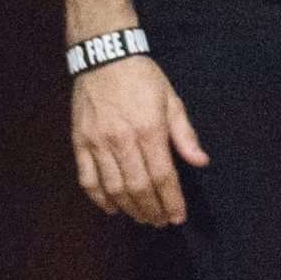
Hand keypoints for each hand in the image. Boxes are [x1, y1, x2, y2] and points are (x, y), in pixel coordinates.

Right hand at [70, 53, 207, 227]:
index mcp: (150, 130)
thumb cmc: (143, 78)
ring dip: (129, 208)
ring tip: (142, 218)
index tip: (178, 216)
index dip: (171, 200)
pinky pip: (87, 179)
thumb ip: (185, 134)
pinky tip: (112, 208)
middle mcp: (122, 141)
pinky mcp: (79, 144)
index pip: (163, 175)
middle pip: (138, 187)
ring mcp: (98, 144)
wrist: (104, 57)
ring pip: (113, 188)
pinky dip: (99, 199)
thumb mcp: (171, 100)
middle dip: (152, 209)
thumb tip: (200, 161)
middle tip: (161, 222)